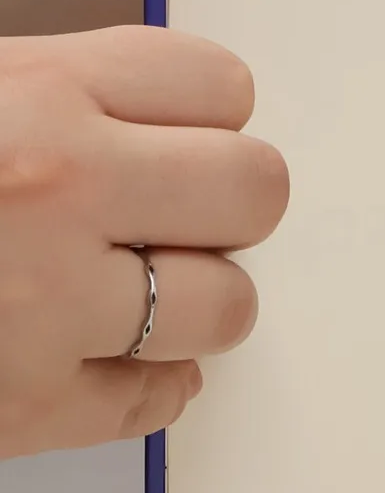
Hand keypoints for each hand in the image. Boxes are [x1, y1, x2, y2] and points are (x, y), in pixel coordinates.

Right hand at [0, 28, 288, 460]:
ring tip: (126, 291)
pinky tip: (98, 360)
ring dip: (193, 304)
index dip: (201, 117)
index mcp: (36, 94)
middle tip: (171, 216)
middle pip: (253, 189)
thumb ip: (65, 103)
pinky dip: (143, 386)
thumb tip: (175, 128)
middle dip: (221, 207)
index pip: (218, 86)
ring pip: (227, 305)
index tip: (178, 136)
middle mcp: (57, 189)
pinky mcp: (22, 405)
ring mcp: (45, 304)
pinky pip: (156, 400)